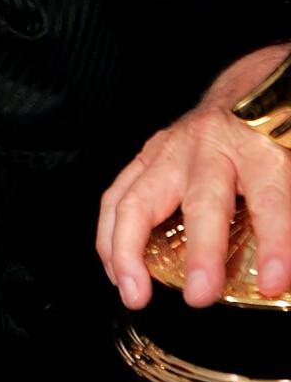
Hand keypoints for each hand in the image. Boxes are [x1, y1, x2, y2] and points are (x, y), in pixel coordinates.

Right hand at [97, 43, 290, 308]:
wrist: (250, 86)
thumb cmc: (273, 133)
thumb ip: (290, 210)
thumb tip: (285, 271)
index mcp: (261, 148)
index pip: (271, 199)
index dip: (274, 243)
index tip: (274, 281)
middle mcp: (213, 145)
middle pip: (203, 199)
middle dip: (200, 250)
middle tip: (200, 295)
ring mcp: (173, 147)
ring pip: (140, 196)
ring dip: (130, 248)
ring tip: (134, 291)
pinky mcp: (149, 153)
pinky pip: (118, 194)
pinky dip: (109, 234)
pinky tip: (115, 268)